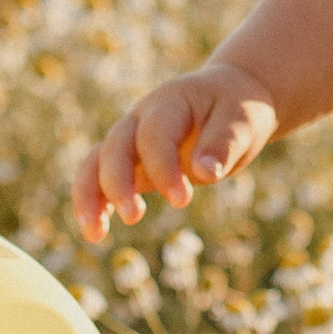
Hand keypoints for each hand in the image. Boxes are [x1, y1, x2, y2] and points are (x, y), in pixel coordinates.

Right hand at [72, 64, 280, 235]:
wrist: (229, 98)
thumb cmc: (237, 110)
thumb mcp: (242, 121)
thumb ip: (224, 143)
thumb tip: (205, 173)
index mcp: (170, 102)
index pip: (156, 134)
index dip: (163, 166)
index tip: (182, 200)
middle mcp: (142, 118)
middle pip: (116, 146)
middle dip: (119, 183)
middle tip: (134, 217)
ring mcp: (132, 139)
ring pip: (96, 161)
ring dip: (90, 195)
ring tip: (94, 234)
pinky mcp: (130, 162)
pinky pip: (99, 178)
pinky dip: (93, 202)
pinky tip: (96, 233)